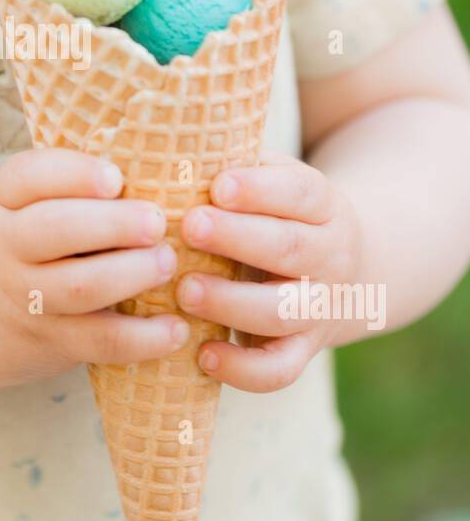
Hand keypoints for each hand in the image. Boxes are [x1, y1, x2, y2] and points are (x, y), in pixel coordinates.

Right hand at [0, 148, 189, 392]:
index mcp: (1, 205)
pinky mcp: (48, 343)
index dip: (74, 173)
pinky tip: (175, 328)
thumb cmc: (3, 251)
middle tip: (157, 221)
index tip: (115, 176)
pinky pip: (98, 342)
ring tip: (167, 263)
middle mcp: (6, 248)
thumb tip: (149, 162)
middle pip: (56, 229)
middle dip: (114, 223)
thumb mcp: (8, 211)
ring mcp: (25, 299)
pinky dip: (142, 339)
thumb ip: (57, 191)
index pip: (27, 176)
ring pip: (80, 287)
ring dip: (132, 274)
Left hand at [174, 150, 365, 392]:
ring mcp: (321, 308)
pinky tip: (203, 355)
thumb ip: (236, 168)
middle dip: (238, 238)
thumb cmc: (282, 216)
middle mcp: (330, 257)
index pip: (301, 193)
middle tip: (189, 226)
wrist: (353, 273)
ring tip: (185, 290)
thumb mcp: (276, 183)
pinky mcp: (305, 350)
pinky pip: (280, 369)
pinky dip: (244, 370)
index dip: (262, 189)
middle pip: (291, 249)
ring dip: (232, 303)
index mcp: (323, 206)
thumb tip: (165, 150)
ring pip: (285, 311)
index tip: (218, 185)